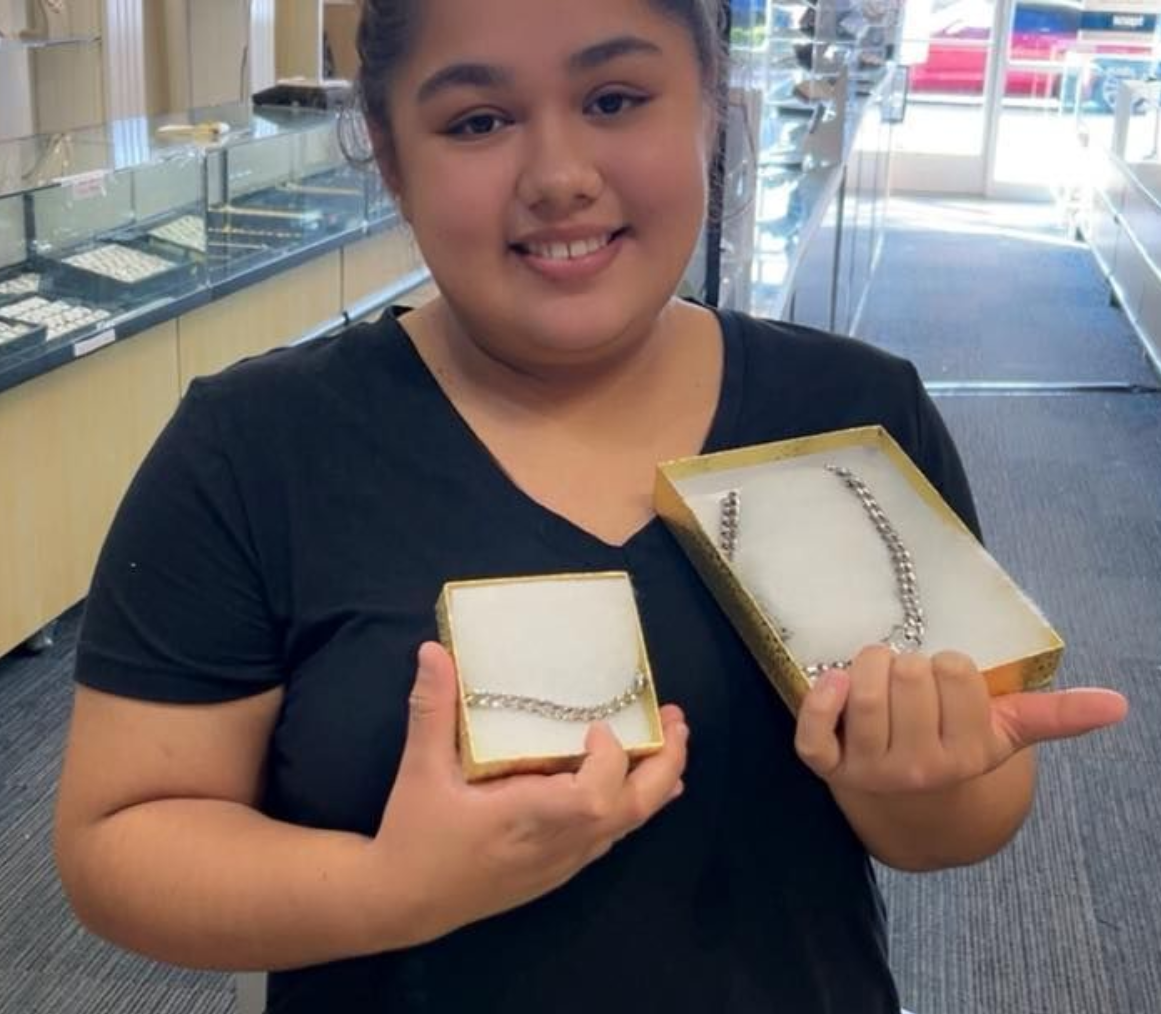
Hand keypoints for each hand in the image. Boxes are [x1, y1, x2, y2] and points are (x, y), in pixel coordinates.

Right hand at [372, 642, 687, 943]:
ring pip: (627, 827)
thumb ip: (432, 709)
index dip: (611, 758)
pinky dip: (632, 806)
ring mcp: (562, 862)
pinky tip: (635, 786)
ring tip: (670, 743)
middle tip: (677, 721)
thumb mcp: (420, 770)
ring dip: (655, 784)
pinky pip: (610, 837)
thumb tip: (434, 650)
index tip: (598, 725)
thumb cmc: (415, 836)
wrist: (403, 904)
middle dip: (665, 765)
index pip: (596, 794)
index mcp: (530, 818)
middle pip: (632, 810)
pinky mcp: (557, 871)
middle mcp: (558, 844)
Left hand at [794, 645, 1127, 794]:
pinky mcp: (828, 769)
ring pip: (864, 694)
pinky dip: (818, 701)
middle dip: (909, 662)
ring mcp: (871, 770)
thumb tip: (1119, 703)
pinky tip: (833, 682)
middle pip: (908, 675)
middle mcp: (920, 766)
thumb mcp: (1004, 733)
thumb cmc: (955, 749)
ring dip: (868, 667)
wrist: (912, 811)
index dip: (949, 665)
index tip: (947, 682)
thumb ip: (1055, 716)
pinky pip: (813, 732)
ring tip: (877, 672)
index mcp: (968, 752)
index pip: (954, 672)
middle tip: (909, 678)